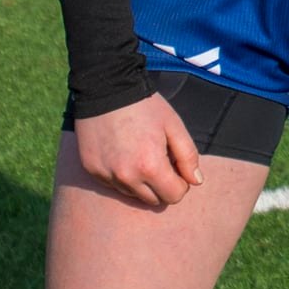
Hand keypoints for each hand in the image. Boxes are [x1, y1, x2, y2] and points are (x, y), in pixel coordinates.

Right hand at [73, 93, 204, 206]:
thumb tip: (196, 182)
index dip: (180, 183)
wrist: (105, 88)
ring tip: (139, 153)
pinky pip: (114, 185)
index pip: (174, 196)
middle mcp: (127, 177)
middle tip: (158, 159)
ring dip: (141, 181)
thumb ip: (188, 156)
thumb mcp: (174, 126)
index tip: (176, 166)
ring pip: (133, 194)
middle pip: (154, 200)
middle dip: (161, 185)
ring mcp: (107, 175)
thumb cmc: (144, 106)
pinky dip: (121, 175)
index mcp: (150, 167)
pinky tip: (121, 152)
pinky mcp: (92, 171)